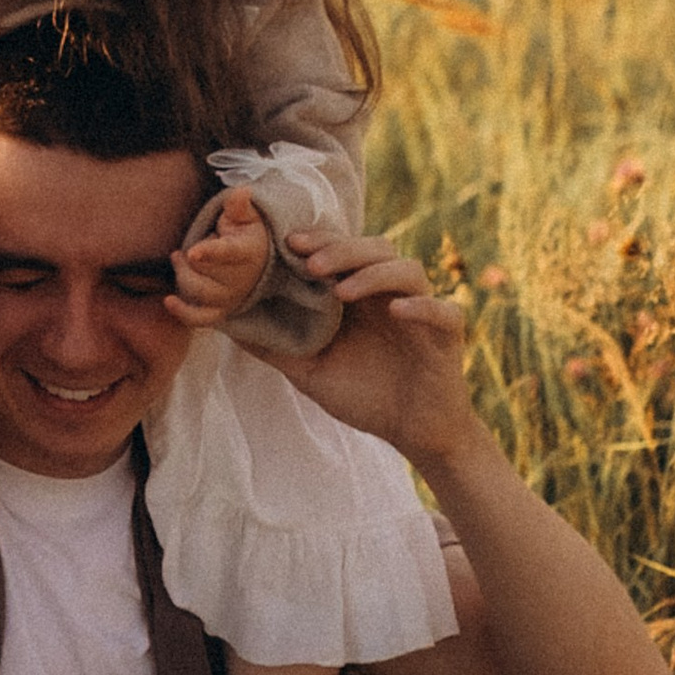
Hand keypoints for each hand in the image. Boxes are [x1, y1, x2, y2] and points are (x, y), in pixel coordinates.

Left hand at [167, 188, 271, 329]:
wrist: (259, 262)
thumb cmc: (247, 233)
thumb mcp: (247, 216)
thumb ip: (239, 206)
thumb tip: (241, 192)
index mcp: (247, 252)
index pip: (228, 253)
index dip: (210, 253)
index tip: (193, 253)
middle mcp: (240, 279)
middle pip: (204, 272)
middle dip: (189, 258)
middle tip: (188, 249)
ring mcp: (230, 297)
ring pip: (198, 292)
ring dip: (182, 275)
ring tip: (179, 258)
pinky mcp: (220, 311)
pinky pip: (201, 319)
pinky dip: (184, 313)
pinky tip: (168, 301)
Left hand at [271, 231, 475, 470]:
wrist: (413, 432)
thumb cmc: (364, 396)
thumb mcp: (310, 372)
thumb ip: (275, 347)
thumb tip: (227, 326)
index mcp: (360, 296)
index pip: (343, 252)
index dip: (320, 241)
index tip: (288, 242)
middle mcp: (391, 294)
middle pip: (375, 249)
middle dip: (342, 250)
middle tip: (310, 261)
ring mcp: (421, 310)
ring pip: (408, 270)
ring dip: (374, 274)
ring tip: (341, 291)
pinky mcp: (447, 334)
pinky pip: (443, 310)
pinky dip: (421, 306)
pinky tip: (397, 311)